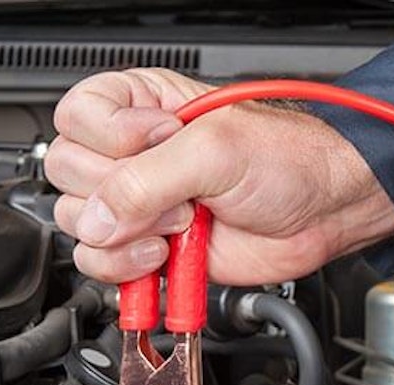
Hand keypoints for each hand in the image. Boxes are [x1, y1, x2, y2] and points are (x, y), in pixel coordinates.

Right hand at [46, 68, 393, 284]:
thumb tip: (96, 219)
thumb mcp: (214, 153)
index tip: (159, 143)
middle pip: (69, 177)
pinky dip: (127, 269)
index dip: (110, 138)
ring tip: (179, 227)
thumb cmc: (288, 161)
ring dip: (125, 236)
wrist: (324, 210)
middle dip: (121, 194)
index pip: (76, 118)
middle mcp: (133, 155)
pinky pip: (104, 264)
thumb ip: (145, 182)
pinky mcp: (152, 247)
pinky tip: (165, 257)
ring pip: (81, 226)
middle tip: (179, 195)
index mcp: (141, 108)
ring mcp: (141, 204)